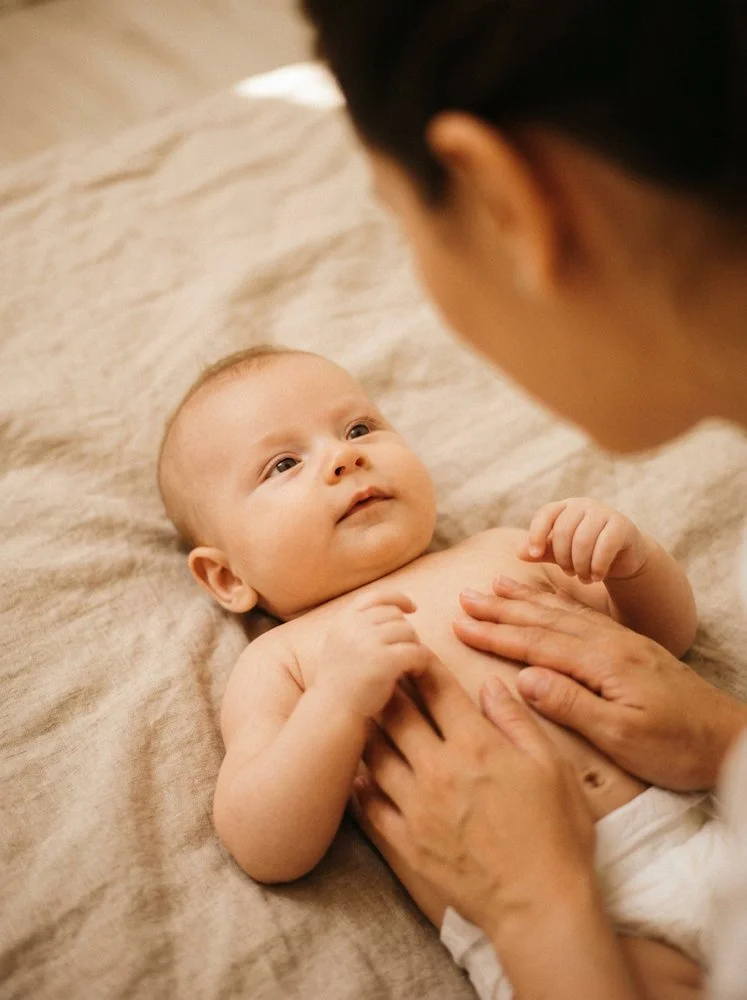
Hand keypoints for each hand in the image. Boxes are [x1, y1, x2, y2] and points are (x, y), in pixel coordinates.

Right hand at [315, 590, 430, 718]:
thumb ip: (361, 625)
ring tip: (409, 664)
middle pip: (396, 616)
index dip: (398, 599)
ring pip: (408, 631)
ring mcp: (368, 643)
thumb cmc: (342, 681)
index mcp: (344, 620)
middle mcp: (354, 626)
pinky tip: (415, 672)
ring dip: (414, 646)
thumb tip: (398, 608)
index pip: (376, 596)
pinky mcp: (384, 662)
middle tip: (406, 652)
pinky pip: (416, 651)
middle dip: (405, 632)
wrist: (331, 711)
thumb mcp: (343, 643)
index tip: (412, 608)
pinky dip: (421, 661)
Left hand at [356, 659, 596, 936]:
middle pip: (396, 715)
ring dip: (368, 729)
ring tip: (362, 712)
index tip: (411, 648)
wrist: (541, 907)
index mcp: (476, 745)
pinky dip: (359, 783)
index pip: (437, 690)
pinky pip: (369, 805)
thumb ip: (516, 720)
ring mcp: (417, 807)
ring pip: (374, 754)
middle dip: (386, 686)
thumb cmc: (557, 834)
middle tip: (377, 670)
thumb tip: (490, 684)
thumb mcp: (552, 766)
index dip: (420, 663)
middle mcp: (438, 769)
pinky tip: (356, 771)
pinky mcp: (407, 842)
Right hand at [455, 576, 746, 789]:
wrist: (730, 739)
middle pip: (544, 620)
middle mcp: (609, 643)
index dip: (496, 635)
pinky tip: (545, 599)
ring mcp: (621, 642)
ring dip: (525, 600)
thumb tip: (524, 678)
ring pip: (562, 613)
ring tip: (495, 585)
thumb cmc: (677, 746)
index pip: (536, 644)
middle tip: (465, 596)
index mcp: (603, 663)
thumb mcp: (622, 736)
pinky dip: (557, 603)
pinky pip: (583, 616)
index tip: (459, 625)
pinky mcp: (630, 648)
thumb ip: (572, 704)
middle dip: (501, 609)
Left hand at [518, 498, 645, 583]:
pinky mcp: (622, 525)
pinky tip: (597, 577)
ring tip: (583, 578)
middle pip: (563, 531)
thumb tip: (519, 553)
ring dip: (580, 565)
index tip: (534, 556)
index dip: (536, 534)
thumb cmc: (584, 553)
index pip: (545, 514)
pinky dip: (597, 566)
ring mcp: (604, 512)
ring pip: (583, 540)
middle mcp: (583, 505)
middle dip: (563, 558)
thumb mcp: (559, 553)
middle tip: (569, 574)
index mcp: (564, 507)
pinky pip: (605, 546)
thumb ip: (540, 551)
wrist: (621, 557)